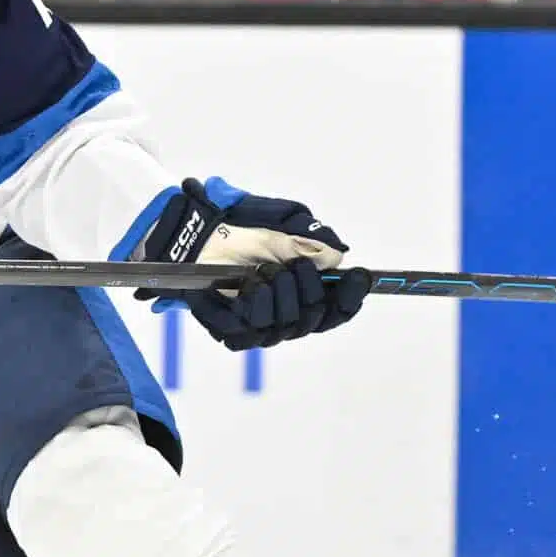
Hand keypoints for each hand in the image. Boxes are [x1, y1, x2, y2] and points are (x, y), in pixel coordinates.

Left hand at [136, 177, 370, 350]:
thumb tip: (336, 257)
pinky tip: (250, 284)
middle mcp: (285, 316)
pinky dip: (254, 303)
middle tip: (295, 265)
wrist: (198, 234)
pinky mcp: (232, 331)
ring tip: (264, 270)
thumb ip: (311, 240)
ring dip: (279, 294)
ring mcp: (259, 327)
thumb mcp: (282, 225)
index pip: (336, 310)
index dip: (350, 298)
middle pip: (313, 320)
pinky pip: (252, 329)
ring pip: (285, 326)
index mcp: (303, 294)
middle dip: (310, 290)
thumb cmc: (241, 230)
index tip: (358, 277)